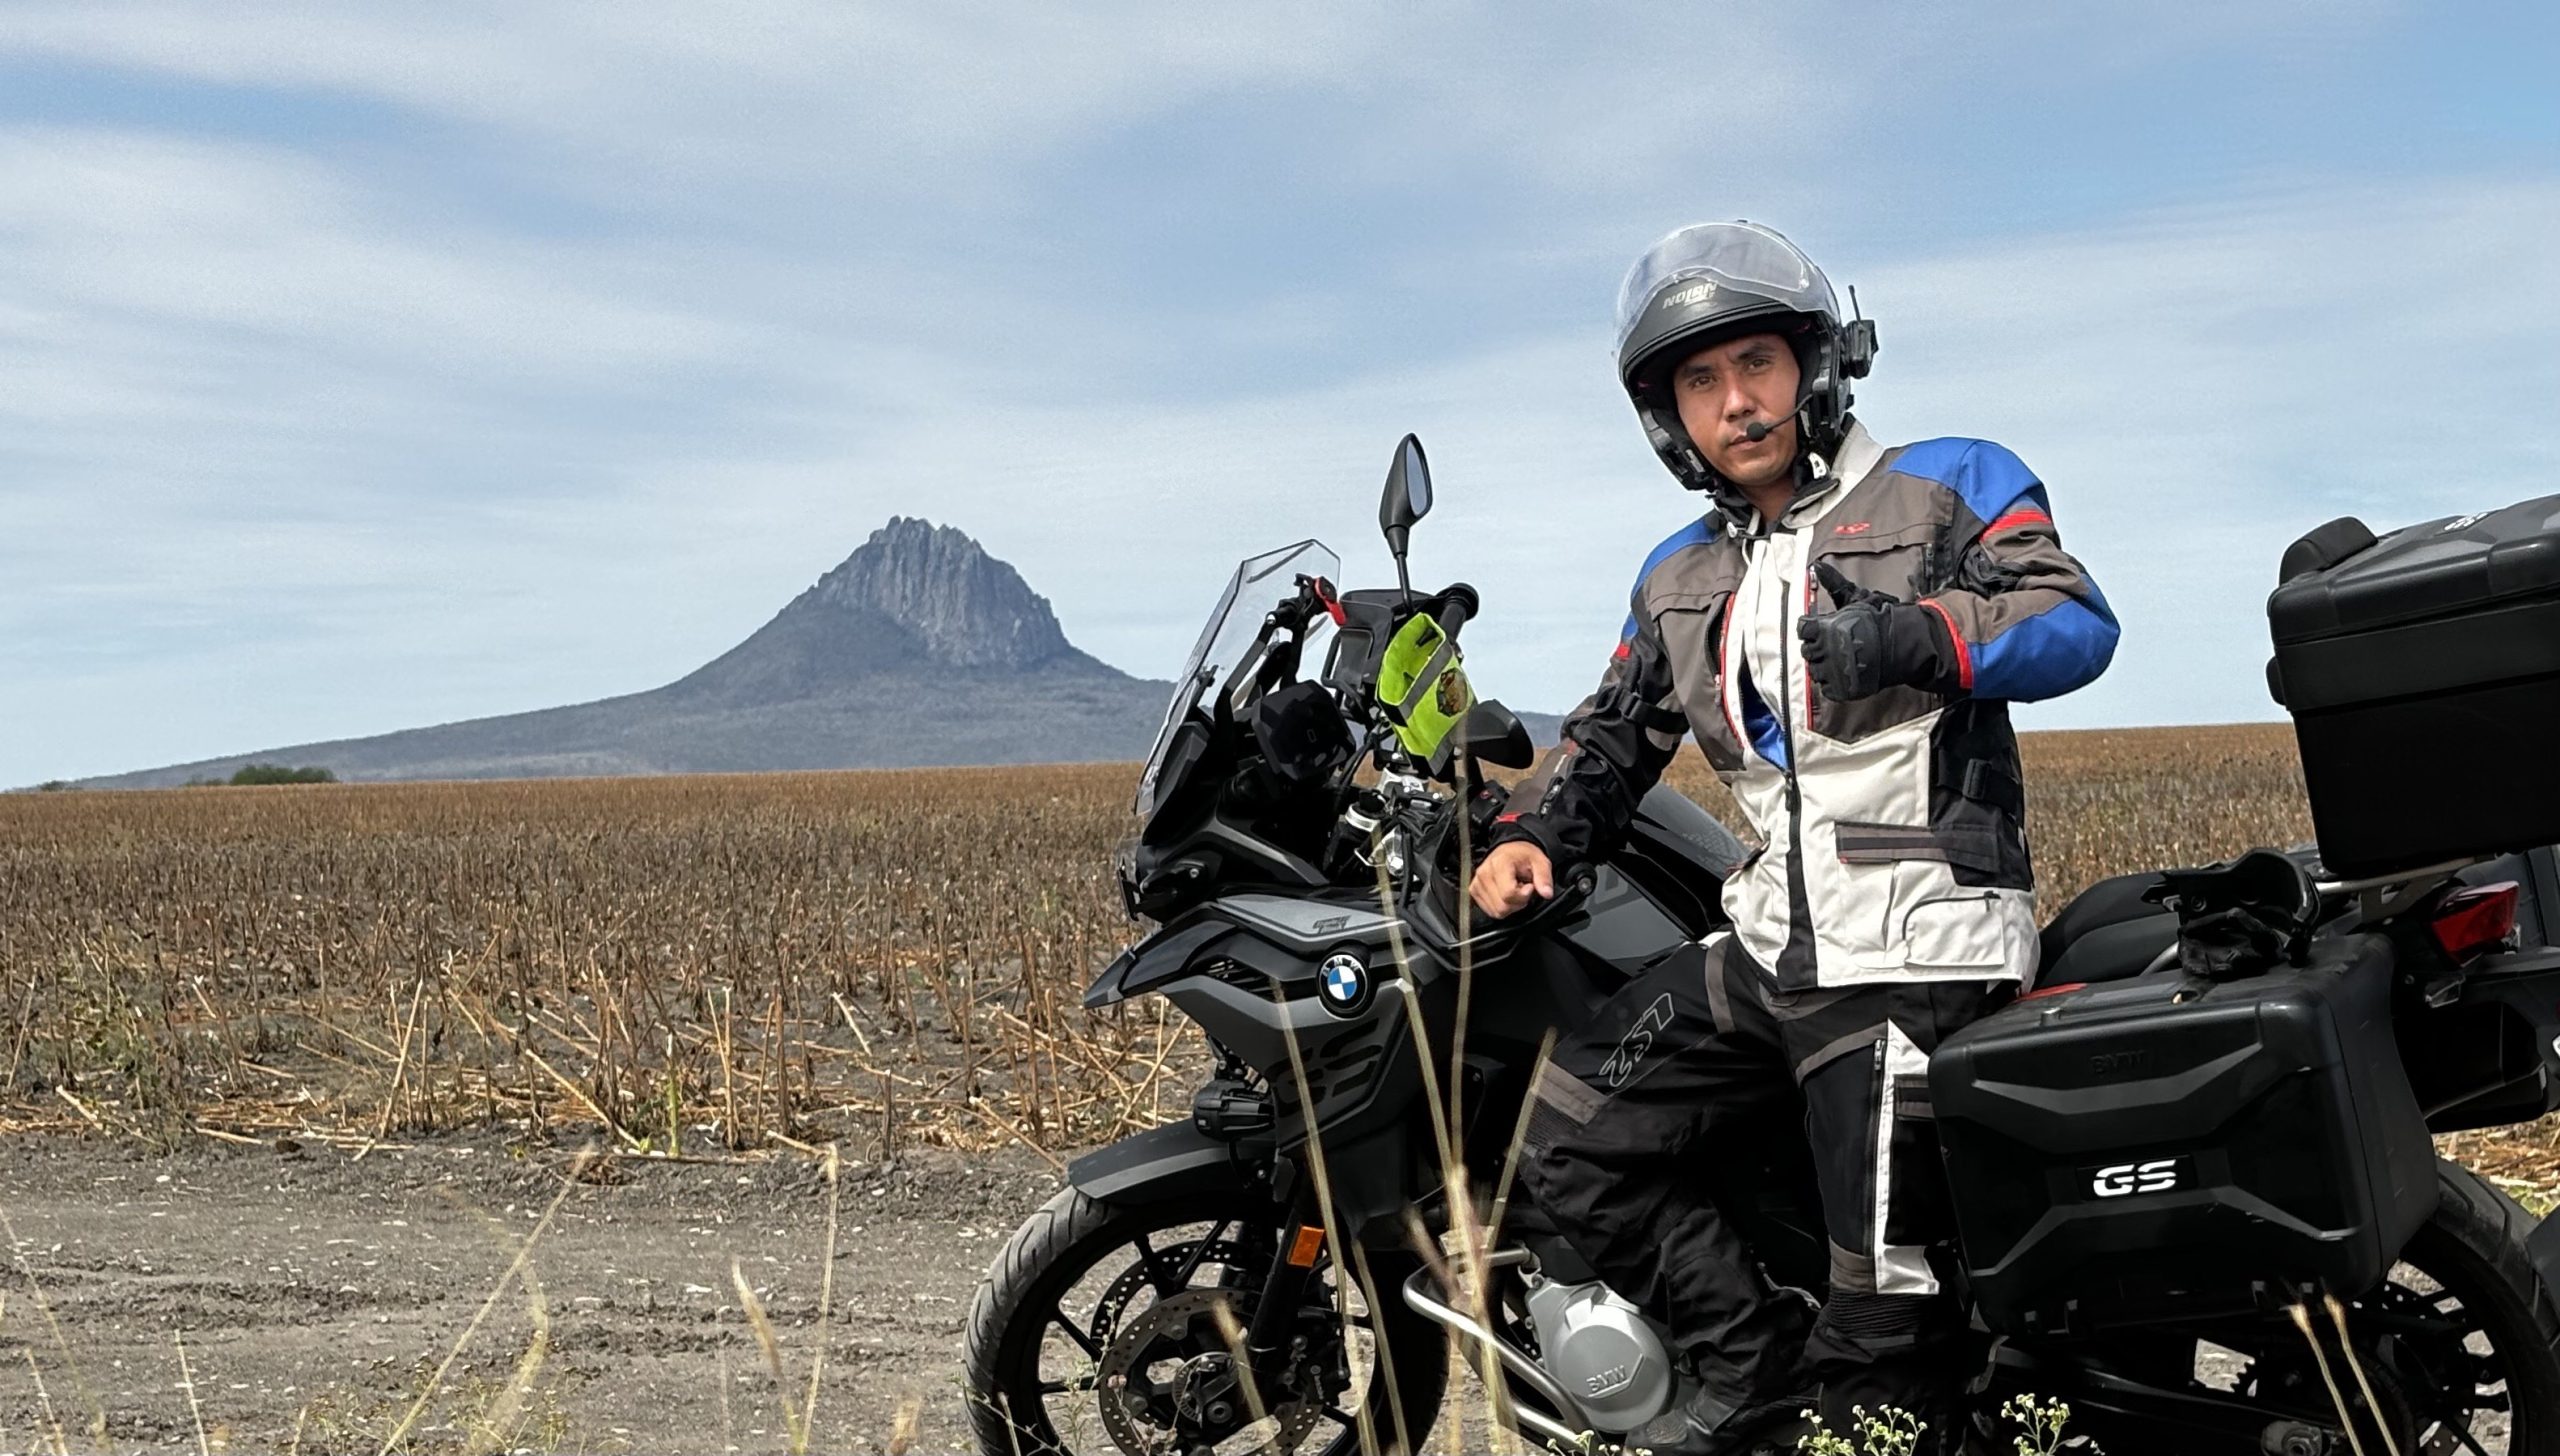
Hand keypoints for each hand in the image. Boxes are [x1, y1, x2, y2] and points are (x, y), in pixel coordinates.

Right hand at [1470, 840, 1553, 918]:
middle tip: (1522, 889)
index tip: (1529, 886)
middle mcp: (1484, 873)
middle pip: (1502, 907)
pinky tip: (1505, 894)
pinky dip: (1500, 906)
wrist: (1509, 849)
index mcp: (1499, 864)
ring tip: (1514, 891)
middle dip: (1517, 903)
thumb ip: (1544, 878)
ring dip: (1509, 906)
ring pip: (1496, 912)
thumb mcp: (1540, 861)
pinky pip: (1489, 910)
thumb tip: (1547, 893)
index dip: (1524, 895)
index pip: (1509, 894)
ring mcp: (1477, 883)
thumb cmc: (1522, 855)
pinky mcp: (1474, 890)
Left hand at [1797, 560, 1946, 701]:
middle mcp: (1824, 650)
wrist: (1900, 645)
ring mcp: (1832, 671)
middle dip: (1818, 647)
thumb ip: (1833, 584)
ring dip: (1824, 666)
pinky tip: (1843, 673)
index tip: (1820, 629)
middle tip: (1833, 645)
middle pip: (1807, 651)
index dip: (1810, 629)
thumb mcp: (1854, 599)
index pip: (1803, 629)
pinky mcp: (1841, 689)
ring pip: (1815, 671)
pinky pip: (1826, 689)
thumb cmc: (1876, 621)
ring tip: (1840, 659)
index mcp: (1822, 628)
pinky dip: (1832, 683)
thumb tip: (1816, 567)